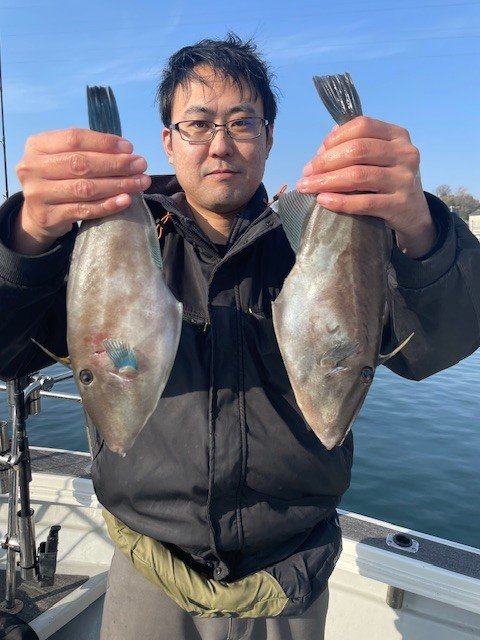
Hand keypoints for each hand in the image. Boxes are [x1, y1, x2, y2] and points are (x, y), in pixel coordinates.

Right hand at [13, 128, 151, 254]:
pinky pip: (84, 210)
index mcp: (37, 145)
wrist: (37, 214)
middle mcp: (32, 168)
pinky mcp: (48, 216)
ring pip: (85, 188)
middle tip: (140, 166)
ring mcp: (38, 193)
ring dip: (117, 185)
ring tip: (140, 183)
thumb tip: (126, 152)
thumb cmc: (57, 179)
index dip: (104, 143)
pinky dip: (108, 205)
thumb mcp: (62, 157)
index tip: (129, 148)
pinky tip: (126, 200)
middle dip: (116, 164)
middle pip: (81, 163)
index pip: (74, 139)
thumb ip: (87, 151)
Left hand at [296, 116, 436, 257]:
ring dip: (326, 181)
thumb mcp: (379, 158)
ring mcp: (404, 179)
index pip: (362, 126)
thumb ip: (356, 147)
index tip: (318, 153)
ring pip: (358, 176)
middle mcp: (405, 153)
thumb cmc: (388, 180)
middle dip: (326, 161)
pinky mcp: (399, 205)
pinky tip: (323, 200)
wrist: (414, 213)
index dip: (335, 138)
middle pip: (358, 150)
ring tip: (307, 187)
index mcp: (398, 135)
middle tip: (306, 173)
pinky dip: (339, 201)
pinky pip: (364, 203)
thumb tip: (322, 149)